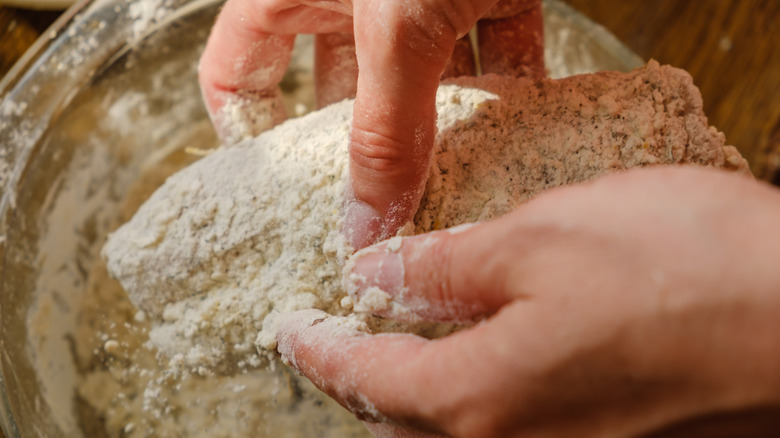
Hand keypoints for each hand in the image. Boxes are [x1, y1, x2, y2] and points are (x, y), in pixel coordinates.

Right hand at [198, 0, 544, 248]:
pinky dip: (508, 87)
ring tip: (456, 186)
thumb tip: (367, 229)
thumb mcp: (392, 25)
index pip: (237, 75)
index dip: (251, 136)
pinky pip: (494, 48)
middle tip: (382, 210)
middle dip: (364, 150)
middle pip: (340, 94)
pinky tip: (522, 131)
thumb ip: (382, 127)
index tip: (284, 198)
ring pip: (421, 78)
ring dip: (445, 126)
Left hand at [276, 166, 779, 436]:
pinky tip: (482, 364)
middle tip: (333, 341)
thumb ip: (447, 267)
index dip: (320, 351)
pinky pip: (511, 430)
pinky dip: (473, 402)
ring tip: (394, 353)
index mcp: (480, 398)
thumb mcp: (542, 239)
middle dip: (359, 382)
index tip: (289, 331)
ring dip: (412, 398)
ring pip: (454, 434)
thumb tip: (381, 274)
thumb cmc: (684, 272)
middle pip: (402, 423)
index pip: (365, 380)